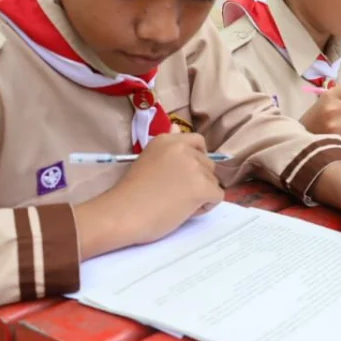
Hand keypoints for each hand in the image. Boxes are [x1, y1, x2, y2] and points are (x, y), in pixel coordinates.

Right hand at [73, 133, 222, 258]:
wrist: (122, 214)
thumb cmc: (130, 192)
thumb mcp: (148, 159)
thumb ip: (167, 145)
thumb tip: (176, 126)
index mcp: (167, 140)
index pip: (198, 142)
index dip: (196, 159)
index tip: (183, 174)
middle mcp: (183, 148)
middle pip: (208, 164)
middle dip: (198, 180)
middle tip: (174, 193)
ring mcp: (194, 166)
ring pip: (213, 181)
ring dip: (201, 194)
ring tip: (176, 203)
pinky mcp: (202, 187)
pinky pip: (217, 197)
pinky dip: (205, 207)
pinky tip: (184, 211)